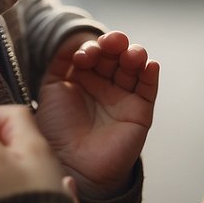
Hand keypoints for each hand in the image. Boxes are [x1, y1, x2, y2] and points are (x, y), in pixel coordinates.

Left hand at [36, 31, 159, 198]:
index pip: (95, 52)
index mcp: (84, 77)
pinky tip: (149, 64)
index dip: (92, 48)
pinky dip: (151, 74)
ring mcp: (123, 96)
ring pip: (135, 67)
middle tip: (112, 44)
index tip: (84, 56)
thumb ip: (61, 61)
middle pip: (116, 55)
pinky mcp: (140, 110)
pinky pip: (148, 88)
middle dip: (115, 44)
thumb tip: (72, 38)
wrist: (72, 164)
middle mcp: (104, 84)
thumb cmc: (57, 129)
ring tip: (130, 55)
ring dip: (135, 54)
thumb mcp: (52, 88)